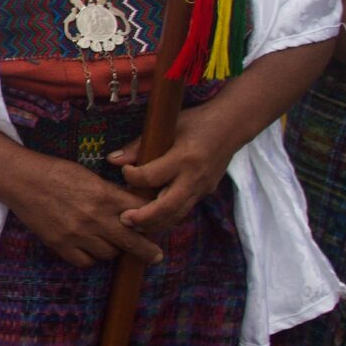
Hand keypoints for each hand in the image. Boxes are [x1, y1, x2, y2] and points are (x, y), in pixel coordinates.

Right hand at [0, 150, 163, 268]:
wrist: (21, 180)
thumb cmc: (56, 172)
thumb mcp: (90, 176)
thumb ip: (112, 194)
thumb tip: (133, 207)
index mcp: (104, 195)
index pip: (141, 212)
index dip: (152, 219)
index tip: (156, 226)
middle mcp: (94, 217)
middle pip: (132, 241)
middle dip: (148, 251)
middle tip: (155, 256)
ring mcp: (77, 233)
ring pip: (109, 254)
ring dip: (112, 249)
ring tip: (108, 242)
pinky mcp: (61, 245)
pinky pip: (86, 262)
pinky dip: (90, 257)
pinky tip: (88, 248)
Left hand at [109, 109, 237, 236]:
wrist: (233, 126)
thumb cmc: (197, 122)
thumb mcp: (168, 127)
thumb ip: (140, 145)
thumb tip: (113, 160)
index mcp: (183, 158)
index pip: (151, 177)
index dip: (132, 177)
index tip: (124, 171)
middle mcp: (193, 177)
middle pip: (166, 207)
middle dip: (143, 218)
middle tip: (123, 219)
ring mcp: (202, 188)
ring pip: (177, 215)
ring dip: (155, 223)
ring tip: (134, 223)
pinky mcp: (205, 192)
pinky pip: (184, 210)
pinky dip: (168, 217)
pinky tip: (152, 218)